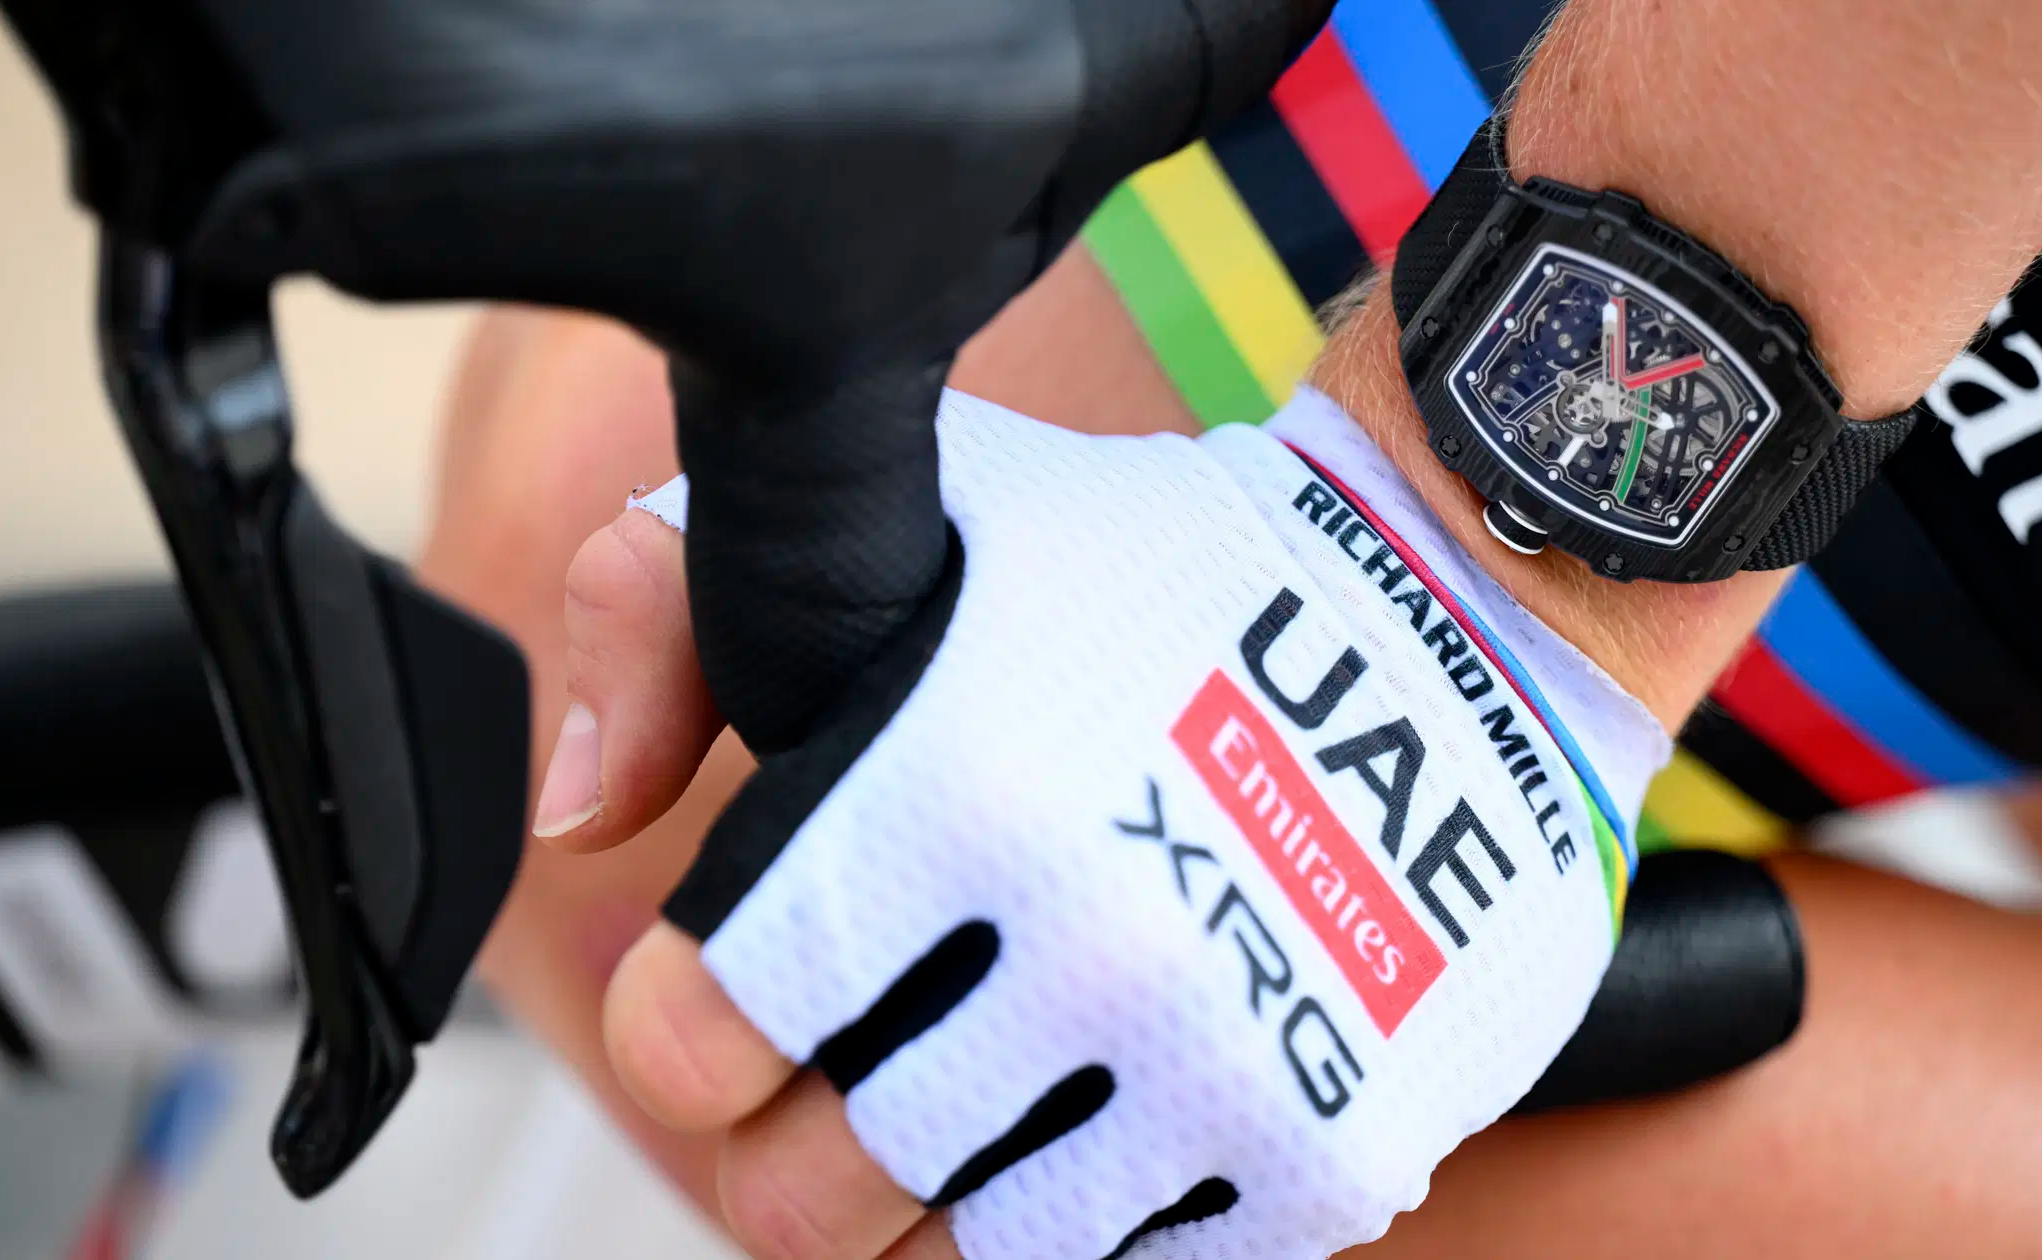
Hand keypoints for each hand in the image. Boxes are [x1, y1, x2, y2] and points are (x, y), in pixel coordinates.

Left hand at [548, 392, 1636, 1259]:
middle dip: (795, 1143)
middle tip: (854, 1065)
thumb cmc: (1163, 565)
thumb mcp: (919, 506)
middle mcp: (1080, 948)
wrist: (1463, 614)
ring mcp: (1214, 1066)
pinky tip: (1108, 1107)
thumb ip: (673, 610)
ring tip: (982, 1090)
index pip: (697, 1041)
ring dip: (941, 1193)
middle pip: (810, 1197)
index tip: (730, 993)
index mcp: (944, 798)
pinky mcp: (1326, 1149)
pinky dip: (1095, 1212)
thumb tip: (578, 822)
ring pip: (965, 1257)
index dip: (686, 1029)